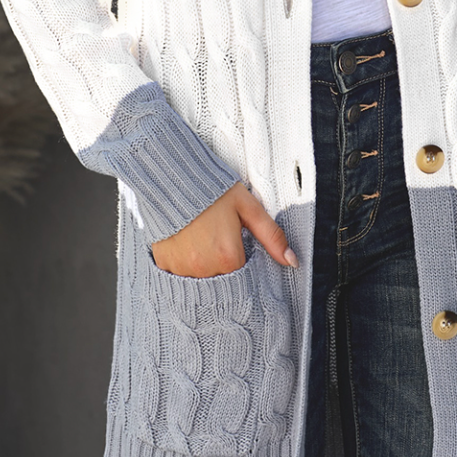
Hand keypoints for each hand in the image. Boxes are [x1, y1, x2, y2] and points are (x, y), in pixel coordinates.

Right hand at [151, 180, 298, 277]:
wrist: (171, 178)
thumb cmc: (212, 191)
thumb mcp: (248, 208)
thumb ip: (271, 236)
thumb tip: (292, 261)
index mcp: (227, 256)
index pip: (244, 274)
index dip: (242, 258)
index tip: (236, 244)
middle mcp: (204, 268)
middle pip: (223, 279)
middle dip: (224, 264)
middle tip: (217, 238)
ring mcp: (181, 269)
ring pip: (200, 279)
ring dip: (204, 266)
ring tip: (201, 239)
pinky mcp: (163, 265)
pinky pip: (179, 274)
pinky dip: (184, 264)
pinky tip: (186, 243)